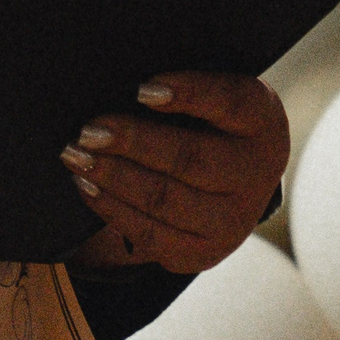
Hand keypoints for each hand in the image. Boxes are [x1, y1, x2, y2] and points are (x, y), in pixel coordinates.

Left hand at [62, 71, 288, 273]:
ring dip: (114, 177)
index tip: (142, 89)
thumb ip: (182, 88)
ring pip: (166, 199)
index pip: (230, 102)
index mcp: (262, 122)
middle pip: (191, 158)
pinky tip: (87, 185)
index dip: (189, 94)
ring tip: (76, 156)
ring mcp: (233, 220)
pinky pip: (151, 234)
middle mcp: (256, 173)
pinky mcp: (204, 252)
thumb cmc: (209, 122)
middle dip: (133, 143)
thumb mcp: (212, 97)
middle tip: (89, 130)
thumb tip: (124, 86)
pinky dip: (112, 208)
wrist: (234, 184)